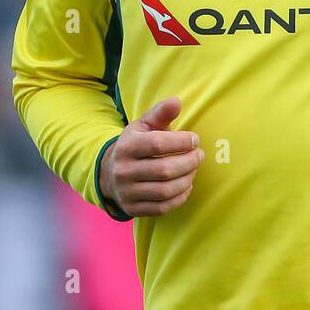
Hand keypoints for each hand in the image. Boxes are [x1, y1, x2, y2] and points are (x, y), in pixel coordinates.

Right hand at [99, 97, 202, 216]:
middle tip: (199, 155)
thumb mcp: (143, 126)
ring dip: (187, 180)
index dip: (181, 142)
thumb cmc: (135, 145)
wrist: (109, 173)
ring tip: (194, 170)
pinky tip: (187, 186)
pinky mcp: (132, 209)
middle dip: (189, 162)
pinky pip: (162, 208)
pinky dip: (180, 197)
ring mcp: (127, 192)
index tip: (195, 139)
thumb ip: (160, 113)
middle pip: (164, 170)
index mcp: (126, 146)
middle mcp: (123, 171)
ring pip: (165, 191)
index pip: (157, 144)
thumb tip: (176, 101)